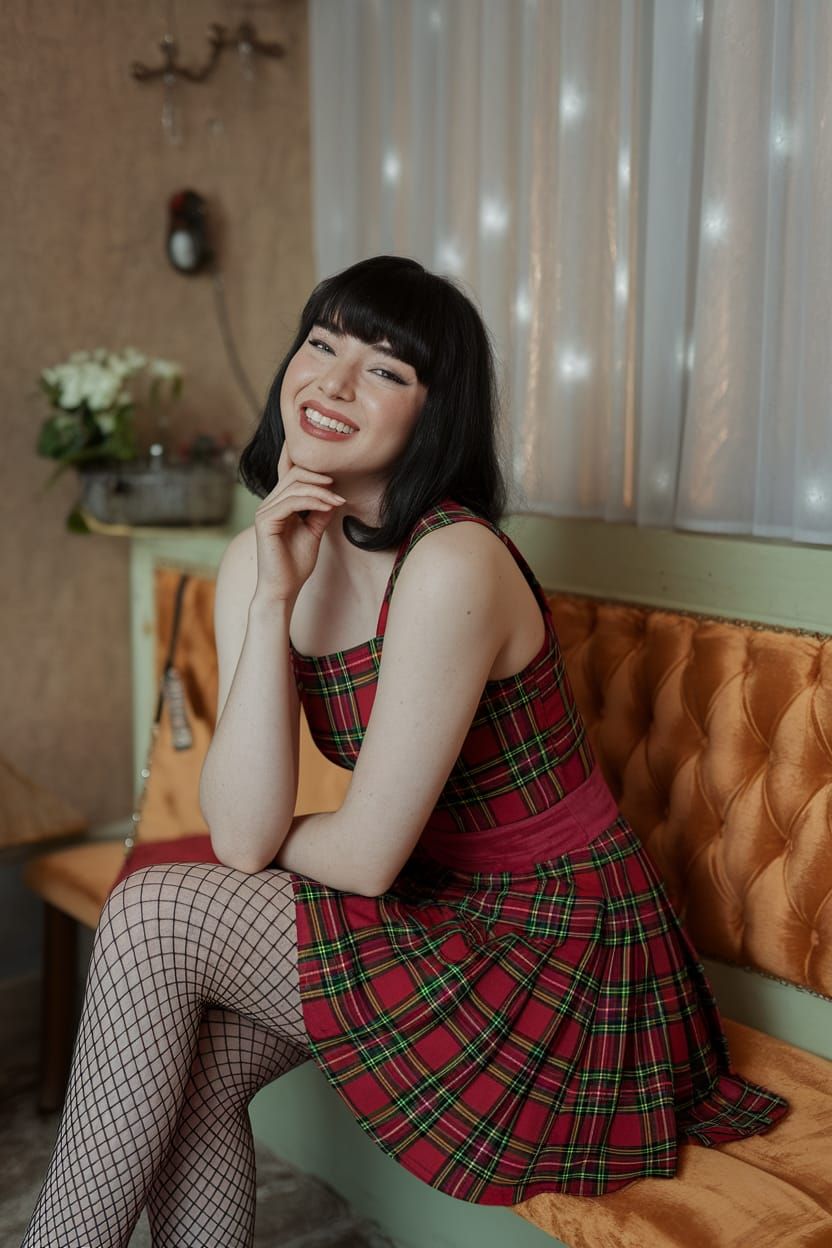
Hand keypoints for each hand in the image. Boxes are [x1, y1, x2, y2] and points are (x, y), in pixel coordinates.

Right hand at [252, 440, 345, 604]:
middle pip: (294, 475)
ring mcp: (264, 511)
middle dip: (320, 478)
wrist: (283, 589)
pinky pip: (292, 501)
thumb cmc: (295, 564)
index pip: (288, 473)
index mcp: (278, 504)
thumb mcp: (314, 532)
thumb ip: (320, 512)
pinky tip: (329, 506)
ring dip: (321, 491)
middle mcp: (269, 503)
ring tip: (338, 501)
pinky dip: (313, 501)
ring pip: (294, 486)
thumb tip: (334, 494)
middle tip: (339, 492)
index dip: (304, 461)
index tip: (333, 467)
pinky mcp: (265, 520)